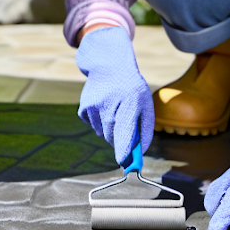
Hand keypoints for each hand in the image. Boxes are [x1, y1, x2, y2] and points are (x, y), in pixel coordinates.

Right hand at [75, 26, 152, 163]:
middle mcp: (109, 105)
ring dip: (110, 129)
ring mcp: (94, 106)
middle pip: (113, 138)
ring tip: (115, 110)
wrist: (110, 66)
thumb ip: (145, 130)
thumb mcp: (145, 105)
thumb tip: (141, 153)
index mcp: (129, 103)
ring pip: (103, 133)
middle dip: (121, 141)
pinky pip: (93, 126)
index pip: (125, 132)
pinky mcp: (84, 107)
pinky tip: (104, 106)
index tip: (125, 163)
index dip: (124, 149)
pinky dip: (99, 122)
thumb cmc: (132, 89)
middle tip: (126, 128)